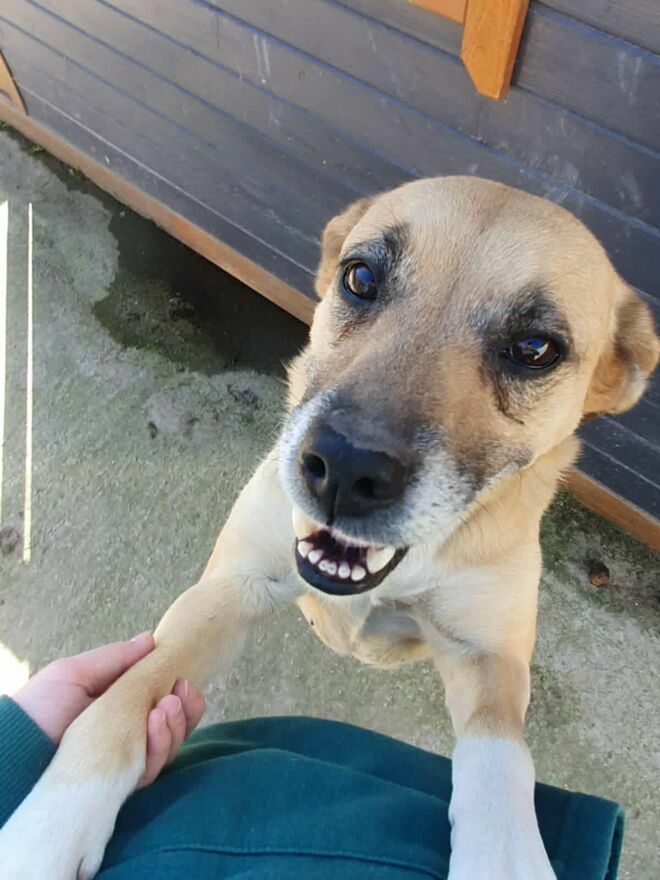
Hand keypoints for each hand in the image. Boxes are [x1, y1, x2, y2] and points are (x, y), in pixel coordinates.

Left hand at [12, 633, 204, 786]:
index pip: (162, 705)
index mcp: (119, 710)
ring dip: (174, 726)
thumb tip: (151, 639)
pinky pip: (151, 769)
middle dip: (184, 710)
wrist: (14, 750)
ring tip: (164, 708)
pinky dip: (159, 747)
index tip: (183, 680)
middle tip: (178, 694)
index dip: (180, 695)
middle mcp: (126, 738)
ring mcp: (124, 763)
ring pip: (167, 748)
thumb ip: (116, 659)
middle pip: (173, 728)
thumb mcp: (75, 674)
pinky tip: (154, 725)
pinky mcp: (119, 785)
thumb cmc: (37, 710)